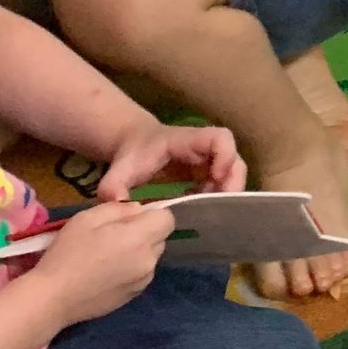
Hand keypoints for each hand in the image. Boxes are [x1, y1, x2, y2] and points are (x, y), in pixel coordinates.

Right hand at [30, 200, 174, 325]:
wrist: (53, 298)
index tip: (127, 219)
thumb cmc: (67, 254)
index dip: (150, 214)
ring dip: (137, 252)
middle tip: (112, 236)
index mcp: (140, 238)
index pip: (167, 218)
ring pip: (150, 257)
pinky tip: (105, 273)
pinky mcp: (134, 297)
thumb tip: (137, 210)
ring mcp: (143, 281)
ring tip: (106, 256)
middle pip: (160, 238)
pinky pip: (141, 274)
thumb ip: (119, 209)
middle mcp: (149, 260)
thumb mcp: (87, 218)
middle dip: (143, 232)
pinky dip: (130, 269)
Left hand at [97, 122, 246, 201]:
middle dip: (232, 182)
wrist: (134, 145)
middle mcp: (203, 148)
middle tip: (219, 204)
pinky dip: (217, 196)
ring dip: (226, 192)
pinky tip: (201, 208)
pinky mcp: (207, 171)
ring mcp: (208, 159)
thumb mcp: (118, 171)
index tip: (215, 178)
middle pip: (233, 158)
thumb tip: (121, 207)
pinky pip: (222, 182)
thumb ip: (114, 188)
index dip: (225, 156)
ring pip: (232, 171)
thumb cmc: (131, 156)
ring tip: (209, 210)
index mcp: (186, 140)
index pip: (219, 138)